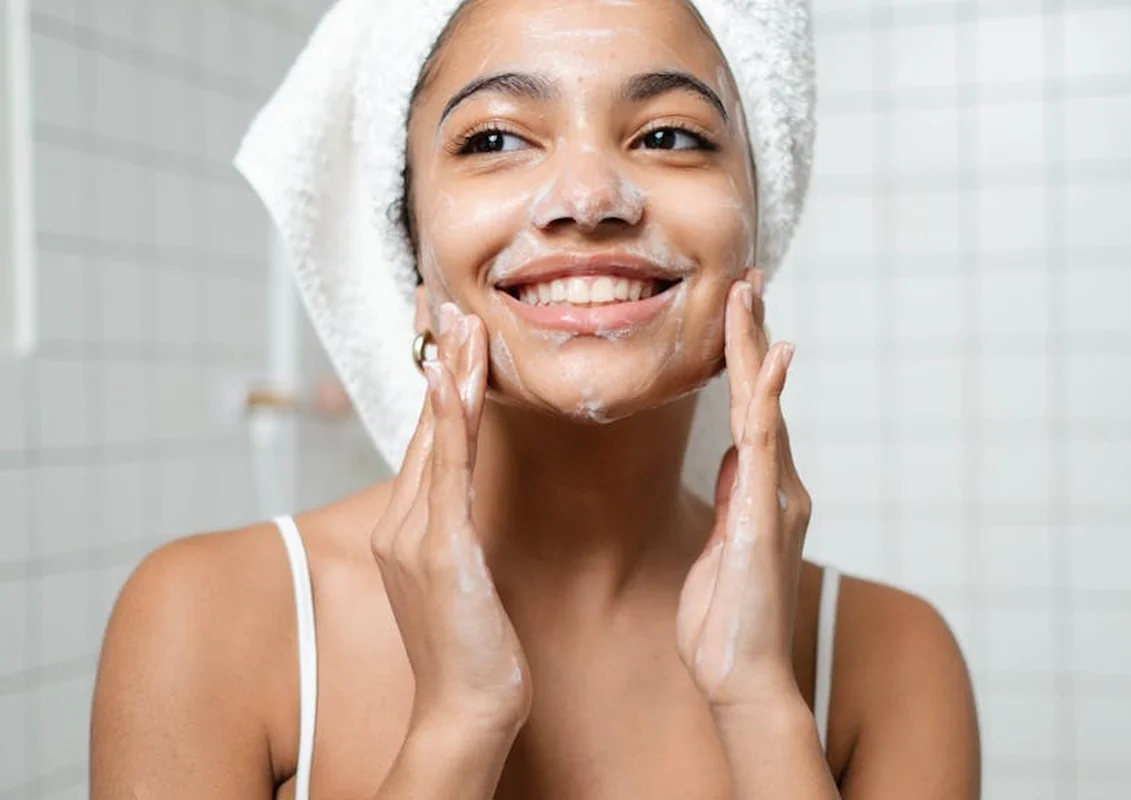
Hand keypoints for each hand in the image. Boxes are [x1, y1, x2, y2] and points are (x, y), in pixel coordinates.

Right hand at [370, 303, 530, 736]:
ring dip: (448, 373)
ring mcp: (415, 534)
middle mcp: (402, 522)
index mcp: (408, 527)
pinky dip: (449, 420)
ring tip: (459, 320)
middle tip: (444, 300)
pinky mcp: (440, 550)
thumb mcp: (462, 579)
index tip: (443, 331)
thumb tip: (470, 502)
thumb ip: (457, 532)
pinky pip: (447, 471)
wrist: (464, 711)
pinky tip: (452, 379)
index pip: (427, 437)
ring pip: (435, 436)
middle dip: (436, 358)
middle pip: (425, 423)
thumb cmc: (472, 651)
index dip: (437, 381)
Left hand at [676, 270, 811, 711]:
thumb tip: (736, 458)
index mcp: (760, 491)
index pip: (750, 410)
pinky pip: (764, 442)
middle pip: (760, 395)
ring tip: (749, 294)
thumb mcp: (721, 549)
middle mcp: (776, 485)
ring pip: (763, 405)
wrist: (741, 677)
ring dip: (755, 348)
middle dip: (753, 336)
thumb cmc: (727, 624)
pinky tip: (768, 357)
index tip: (737, 312)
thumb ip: (733, 499)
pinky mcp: (764, 513)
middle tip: (749, 280)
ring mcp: (774, 496)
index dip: (742, 360)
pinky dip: (766, 396)